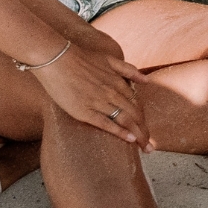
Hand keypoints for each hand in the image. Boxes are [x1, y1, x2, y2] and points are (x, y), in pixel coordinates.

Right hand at [35, 31, 153, 146]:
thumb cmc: (81, 58)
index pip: (137, 105)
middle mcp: (113, 93)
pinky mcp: (85, 110)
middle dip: (144, 132)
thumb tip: (147, 81)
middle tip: (150, 147)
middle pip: (135, 115)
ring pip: (125, 120)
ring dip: (137, 135)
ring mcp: (99, 102)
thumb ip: (129, 70)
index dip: (144, 120)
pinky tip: (129, 140)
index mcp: (119, 82)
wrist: (57, 59)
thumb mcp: (109, 59)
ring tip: (145, 148)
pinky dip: (120, 132)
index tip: (148, 132)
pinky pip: (106, 123)